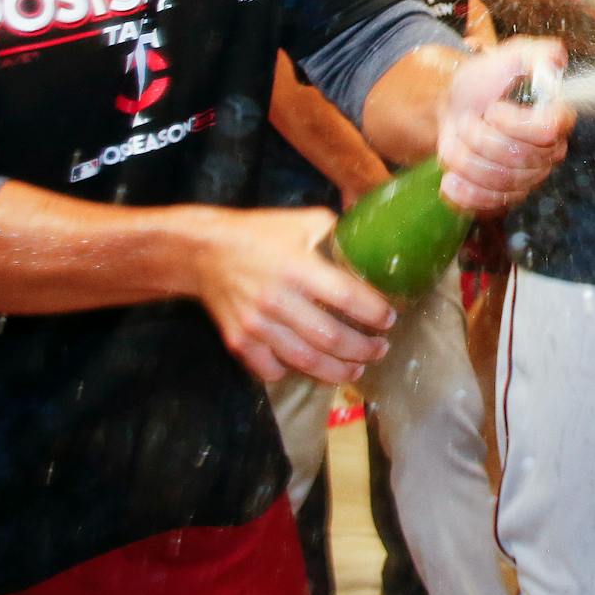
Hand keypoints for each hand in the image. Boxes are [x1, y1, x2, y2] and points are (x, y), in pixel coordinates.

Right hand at [192, 206, 395, 385]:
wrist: (204, 252)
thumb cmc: (261, 234)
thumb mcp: (304, 221)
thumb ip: (339, 235)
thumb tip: (376, 246)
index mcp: (298, 267)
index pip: (346, 296)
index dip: (374, 312)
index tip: (389, 320)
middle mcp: (277, 299)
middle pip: (330, 338)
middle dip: (363, 349)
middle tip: (381, 349)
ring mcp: (256, 325)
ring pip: (305, 361)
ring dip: (337, 370)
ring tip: (358, 368)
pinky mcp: (239, 341)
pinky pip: (272, 369)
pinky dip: (295, 373)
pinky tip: (312, 367)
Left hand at [438, 36, 571, 212]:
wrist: (458, 106)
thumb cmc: (486, 79)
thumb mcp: (511, 55)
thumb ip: (539, 53)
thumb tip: (556, 60)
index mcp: (556, 116)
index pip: (548, 130)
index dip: (516, 123)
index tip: (492, 109)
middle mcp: (550, 151)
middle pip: (518, 158)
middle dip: (481, 138)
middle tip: (468, 120)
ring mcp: (529, 177)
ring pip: (500, 181)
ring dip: (467, 160)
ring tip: (456, 142)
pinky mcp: (506, 195)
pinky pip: (490, 204)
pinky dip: (466, 193)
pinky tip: (450, 180)